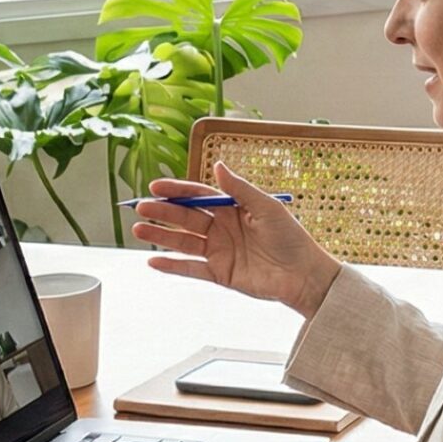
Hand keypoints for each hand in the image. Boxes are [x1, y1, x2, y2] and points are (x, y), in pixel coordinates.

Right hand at [131, 164, 342, 317]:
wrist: (304, 275)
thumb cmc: (291, 238)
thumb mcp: (267, 208)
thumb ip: (240, 189)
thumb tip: (218, 166)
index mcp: (233, 209)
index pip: (199, 196)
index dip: (178, 191)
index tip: (156, 186)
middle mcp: (223, 229)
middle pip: (186, 217)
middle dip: (163, 212)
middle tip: (141, 207)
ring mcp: (219, 252)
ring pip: (184, 242)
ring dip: (161, 236)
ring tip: (138, 229)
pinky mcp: (220, 274)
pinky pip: (191, 269)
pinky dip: (172, 266)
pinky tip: (153, 260)